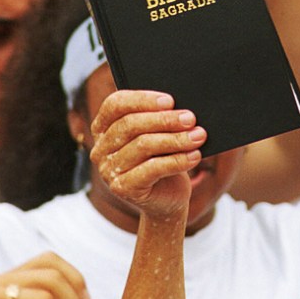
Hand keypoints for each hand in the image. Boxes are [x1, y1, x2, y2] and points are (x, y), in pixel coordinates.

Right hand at [89, 91, 204, 220]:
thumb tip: (180, 107)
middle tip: (190, 118)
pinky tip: (194, 155)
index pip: (115, 104)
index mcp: (103, 128)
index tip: (170, 100)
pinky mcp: (122, 188)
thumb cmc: (163, 159)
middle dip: (164, 119)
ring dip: (175, 139)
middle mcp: (100, 149)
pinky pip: (152, 169)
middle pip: (130, 125)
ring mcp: (108, 170)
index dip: (142, 99)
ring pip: (143, 145)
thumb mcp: (158, 134)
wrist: (168, 198)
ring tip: (199, 136)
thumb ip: (159, 118)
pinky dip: (177, 160)